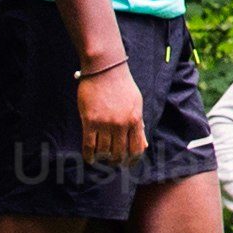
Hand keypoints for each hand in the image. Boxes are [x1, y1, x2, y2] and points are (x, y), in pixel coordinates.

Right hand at [76, 50, 145, 164]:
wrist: (105, 69)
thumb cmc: (122, 85)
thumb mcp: (136, 104)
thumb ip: (139, 125)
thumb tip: (143, 145)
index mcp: (135, 119)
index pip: (137, 148)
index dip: (133, 160)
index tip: (128, 164)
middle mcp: (121, 124)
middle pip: (120, 153)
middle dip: (117, 162)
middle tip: (112, 162)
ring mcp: (105, 123)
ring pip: (104, 151)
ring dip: (102, 158)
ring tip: (101, 158)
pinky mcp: (90, 121)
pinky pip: (89, 145)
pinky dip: (89, 156)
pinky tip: (90, 158)